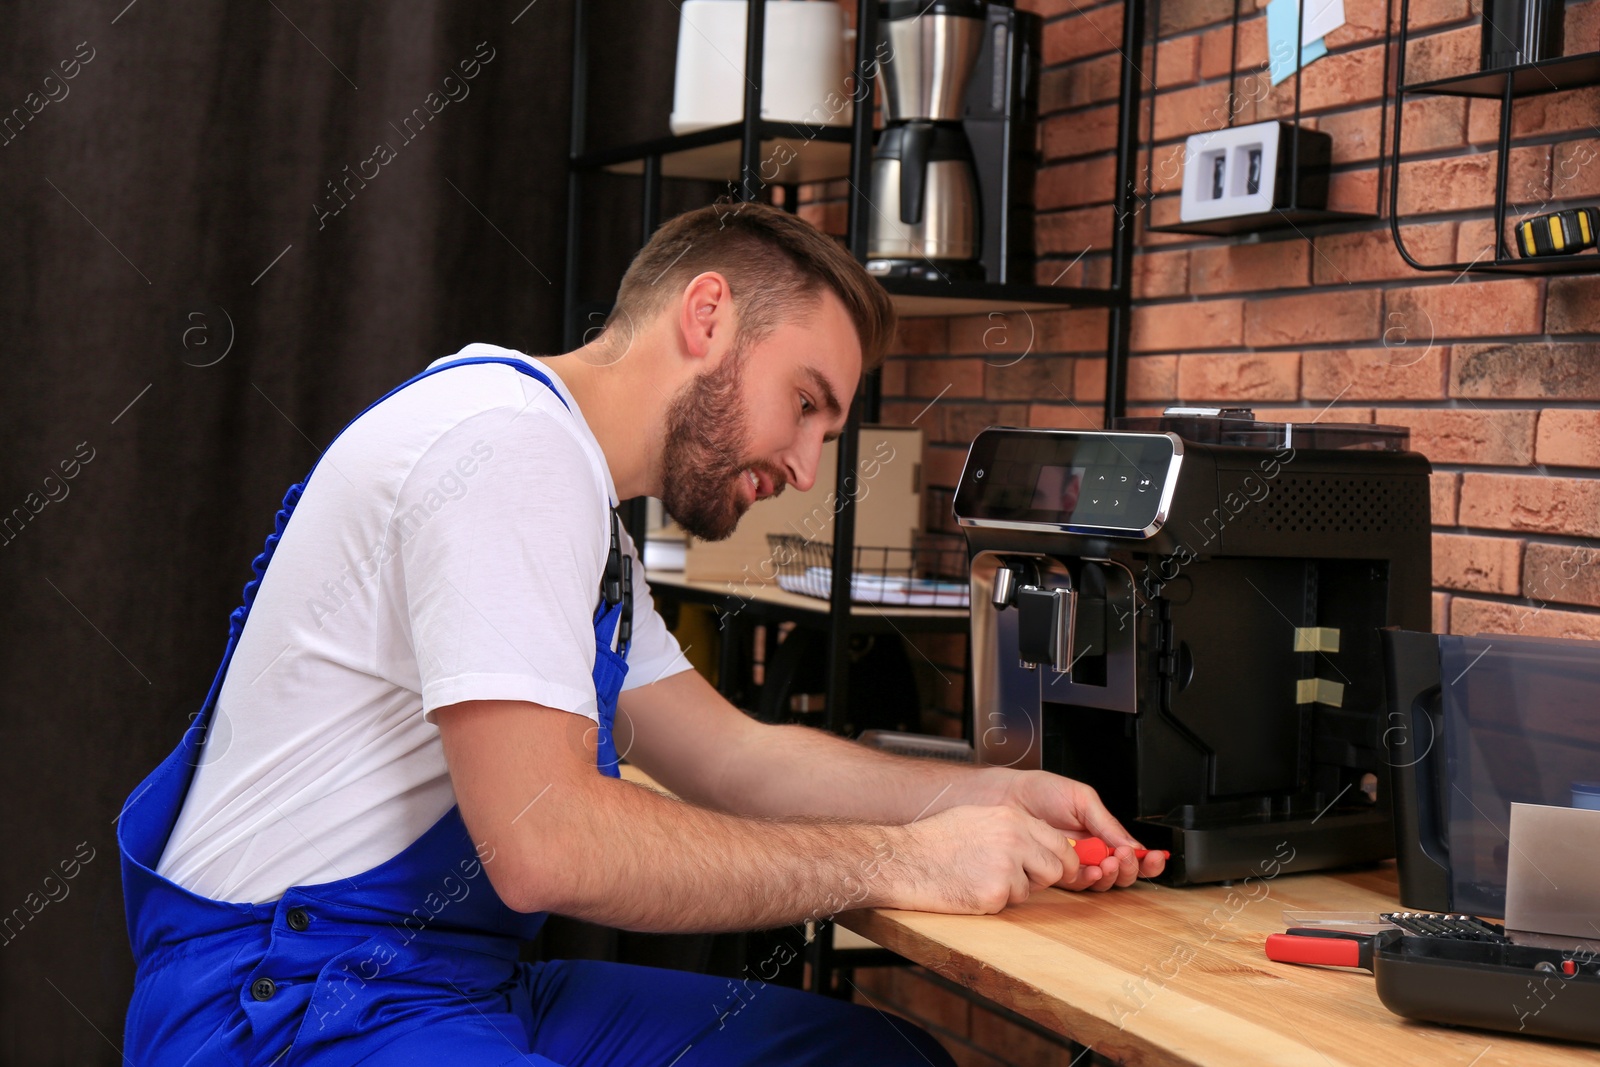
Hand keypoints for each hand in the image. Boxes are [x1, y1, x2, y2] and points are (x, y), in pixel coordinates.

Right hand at [890, 805, 1079, 913]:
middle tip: (1017, 879)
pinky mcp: (995, 894)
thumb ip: (1012, 827)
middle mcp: (1014, 839)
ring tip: (982, 878)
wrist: (906, 861)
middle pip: (1056, 868)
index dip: (1063, 860)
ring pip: (1032, 889)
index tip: (1061, 869)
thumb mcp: (978, 818)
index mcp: (1012, 818)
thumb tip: (1039, 842)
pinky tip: (971, 888)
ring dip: (1014, 890)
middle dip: (1042, 878)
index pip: (1058, 843)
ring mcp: (1006, 867)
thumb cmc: (936, 840)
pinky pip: (1009, 904)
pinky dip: (994, 901)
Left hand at [1002, 770, 1165, 890]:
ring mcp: (1072, 864)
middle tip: (1125, 857)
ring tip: (1110, 860)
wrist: (1005, 795)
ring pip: (1101, 882)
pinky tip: (1092, 868)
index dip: (1146, 860)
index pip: (1130, 852)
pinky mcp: (1054, 872)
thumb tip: (1133, 845)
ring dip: (1111, 874)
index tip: (1156, 856)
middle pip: (1120, 872)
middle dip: (1130, 869)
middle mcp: (1089, 852)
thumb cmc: (1039, 791)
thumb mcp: (1081, 799)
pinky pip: (1077, 883)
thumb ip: (1107, 823)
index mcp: (1100, 833)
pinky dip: (1089, 878)